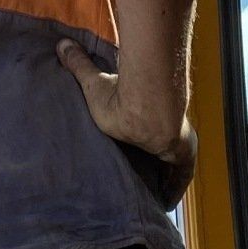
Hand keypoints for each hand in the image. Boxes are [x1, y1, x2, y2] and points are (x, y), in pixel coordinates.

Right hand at [57, 39, 197, 204]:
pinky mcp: (186, 155)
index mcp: (151, 111)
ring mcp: (181, 140)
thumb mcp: (94, 83)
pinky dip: (173, 191)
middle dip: (155, 165)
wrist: (146, 107)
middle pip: (163, 150)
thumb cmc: (121, 96)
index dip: (145, 144)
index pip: (149, 131)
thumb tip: (61, 42)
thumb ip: (80, 65)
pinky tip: (165, 206)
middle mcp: (169, 124)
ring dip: (165, 180)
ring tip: (150, 198)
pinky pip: (181, 179)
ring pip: (174, 166)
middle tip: (142, 182)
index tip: (137, 153)